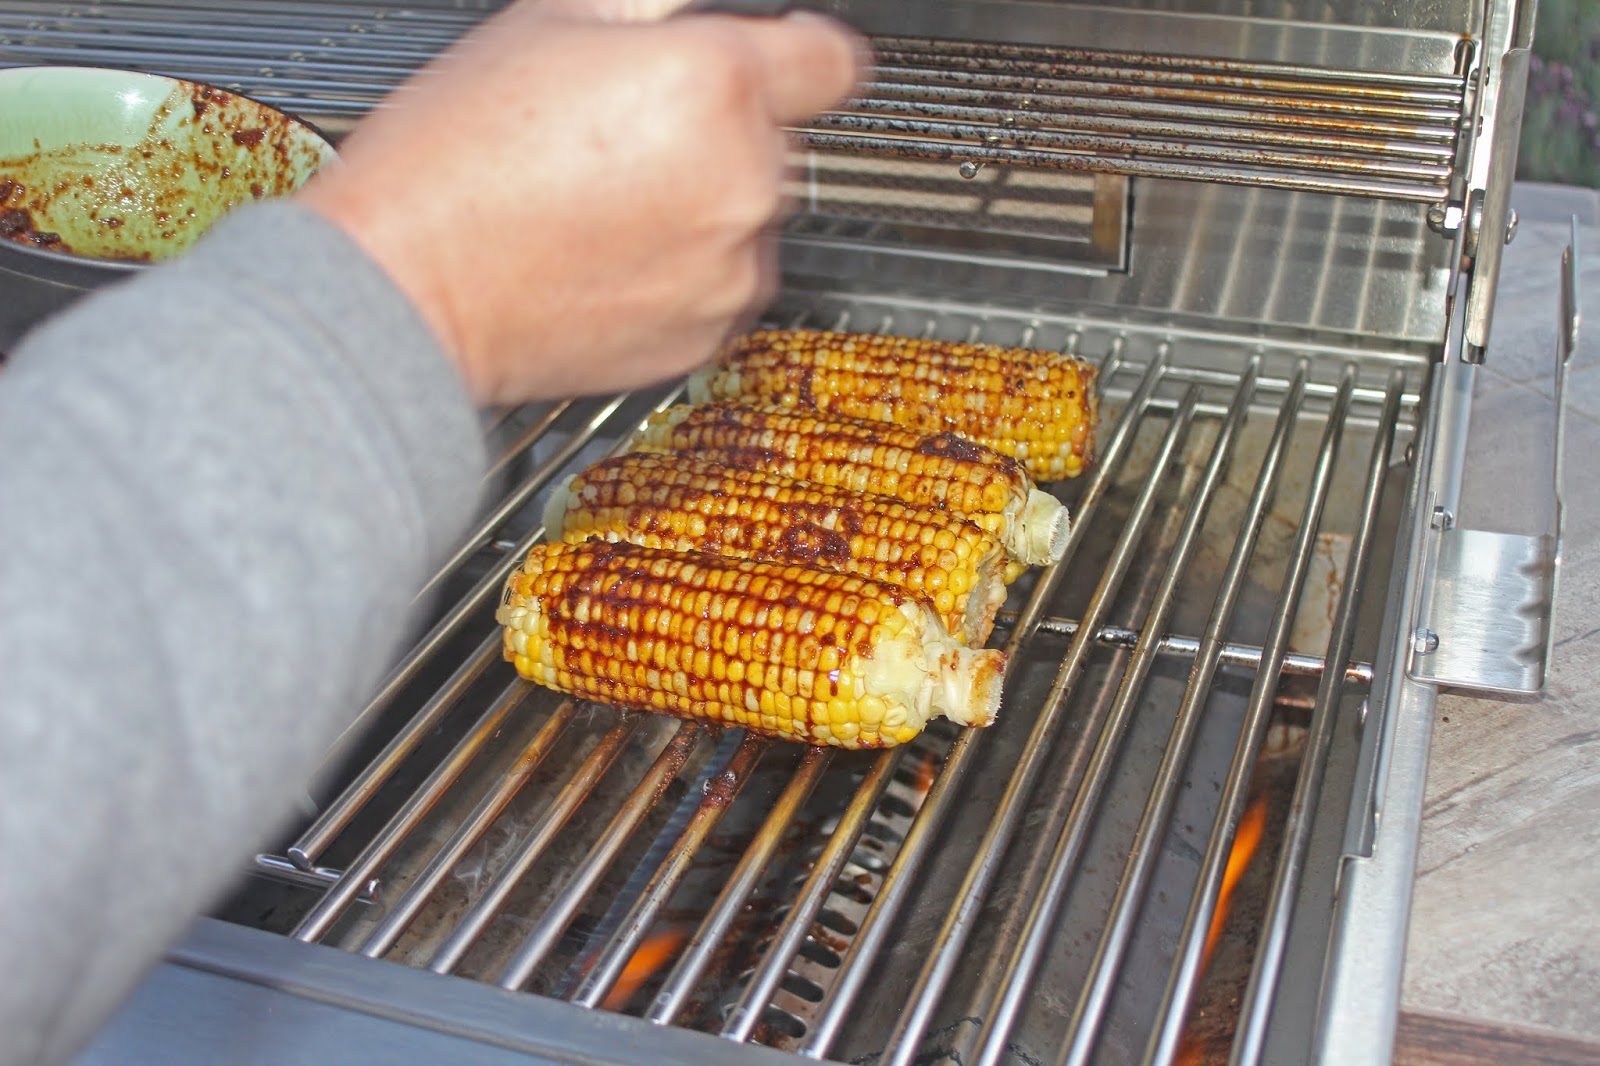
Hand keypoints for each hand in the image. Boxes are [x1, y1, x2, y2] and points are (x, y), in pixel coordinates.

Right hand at [298, 0, 862, 406]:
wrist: (411, 287)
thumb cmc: (454, 164)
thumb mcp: (544, 24)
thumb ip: (648, 11)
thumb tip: (683, 16)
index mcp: (714, 86)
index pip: (831, 61)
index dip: (802, 53)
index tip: (787, 62)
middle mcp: (742, 181)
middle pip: (776, 139)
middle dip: (719, 132)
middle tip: (626, 138)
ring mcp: (729, 266)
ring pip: (747, 216)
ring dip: (702, 205)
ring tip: (605, 204)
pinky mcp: (708, 332)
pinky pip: (719, 283)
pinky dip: (682, 270)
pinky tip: (608, 255)